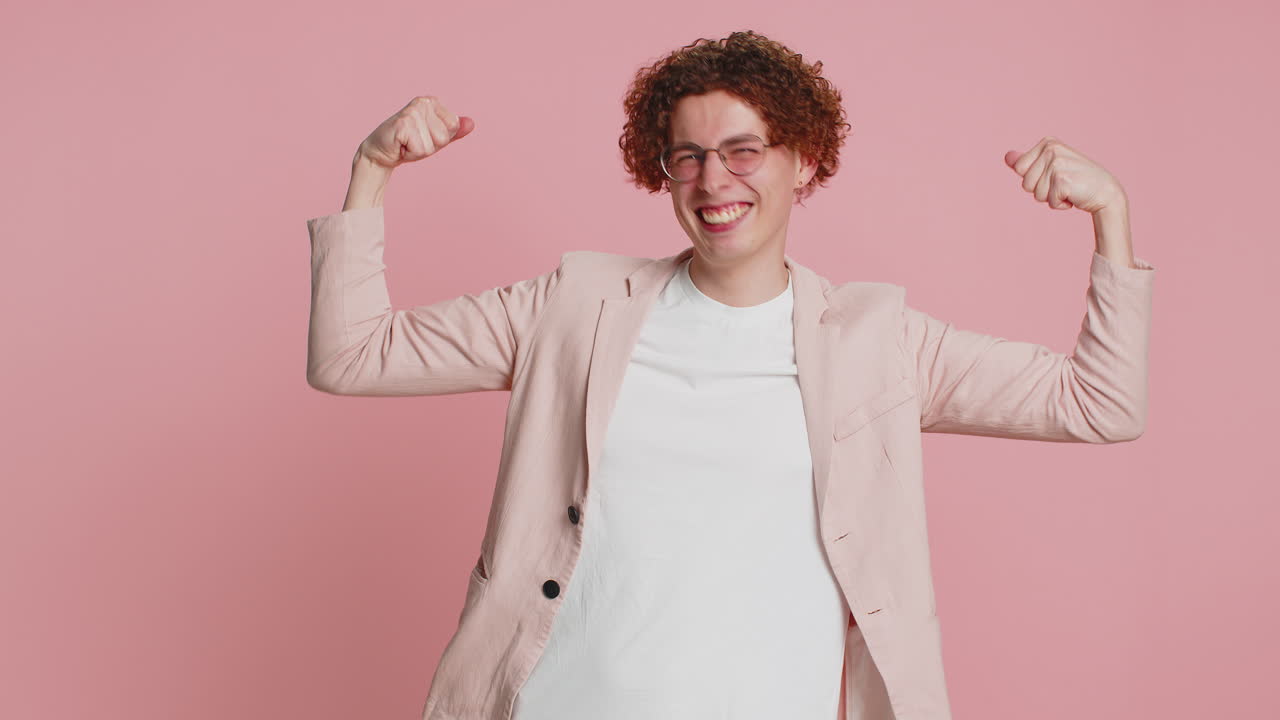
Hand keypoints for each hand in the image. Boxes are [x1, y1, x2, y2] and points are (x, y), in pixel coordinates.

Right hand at [356, 96, 474, 169]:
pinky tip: (400, 145)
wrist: (380, 152)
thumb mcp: (435, 138)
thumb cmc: (408, 144)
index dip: (439, 139)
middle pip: (444, 137)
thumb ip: (453, 132)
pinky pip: (421, 149)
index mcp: (432, 101)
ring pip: (433, 145)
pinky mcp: (403, 124)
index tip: (423, 136)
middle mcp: (423, 102)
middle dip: (430, 146)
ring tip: (406, 143)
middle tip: (413, 141)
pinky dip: (411, 153)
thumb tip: (472, 123)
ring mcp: (413, 112)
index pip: (454, 126)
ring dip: (419, 151)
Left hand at [1004, 136, 1125, 213]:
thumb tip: (1007, 156)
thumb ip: (1028, 162)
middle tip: (1063, 184)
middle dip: (1042, 191)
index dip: (1035, 180)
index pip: (1019, 169)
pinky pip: (1049, 202)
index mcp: (1047, 143)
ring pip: (1036, 194)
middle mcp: (1051, 149)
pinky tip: (1073, 196)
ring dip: (1051, 198)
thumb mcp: (1050, 167)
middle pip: (1025, 184)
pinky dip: (1060, 205)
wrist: (1106, 192)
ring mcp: (1057, 163)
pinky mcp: (1062, 179)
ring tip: (1069, 189)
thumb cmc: (1077, 180)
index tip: (1054, 175)